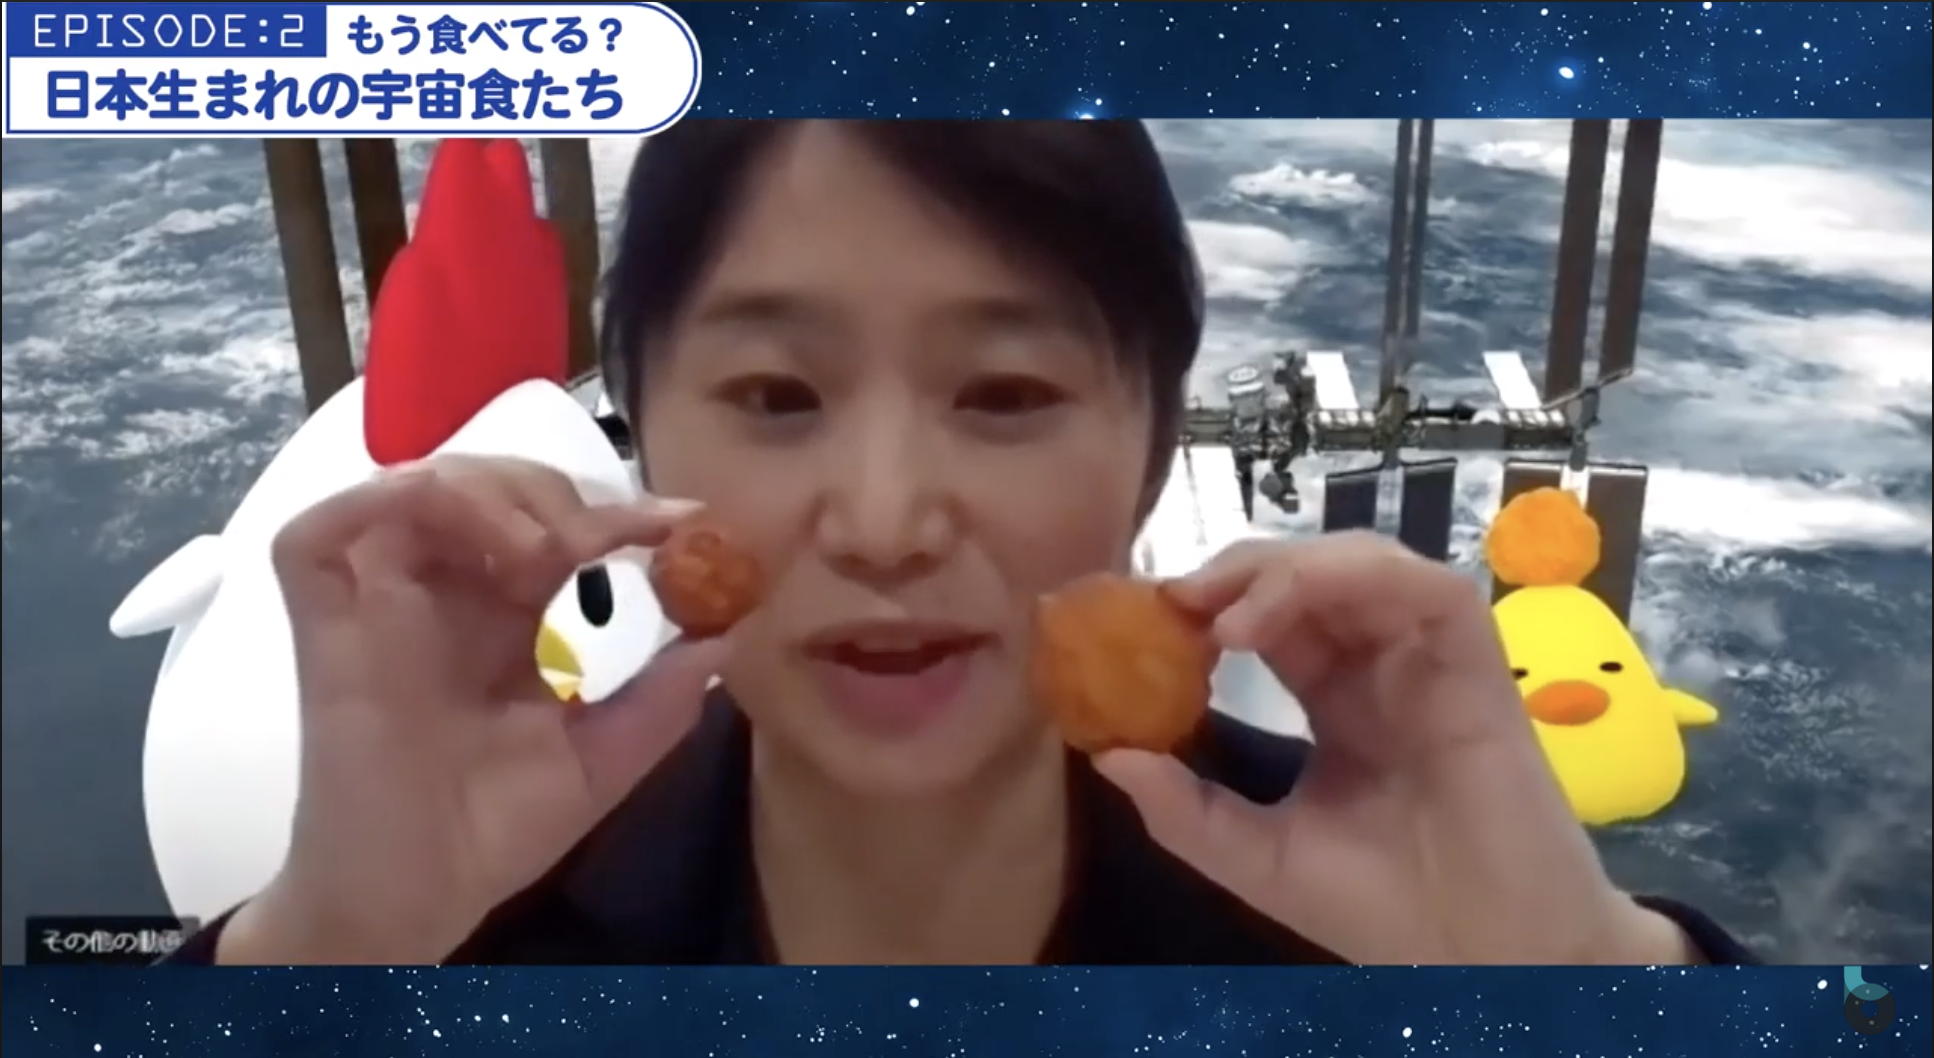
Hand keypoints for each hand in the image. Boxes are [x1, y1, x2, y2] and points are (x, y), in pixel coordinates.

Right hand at [221, 456, 721, 963]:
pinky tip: (472, 543)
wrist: (419, 896)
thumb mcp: (604, 758)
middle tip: (606, 539)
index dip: (621, 512)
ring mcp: (377, 598)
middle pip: (494, 483)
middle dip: (562, 492)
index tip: (689, 524)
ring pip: (422, 481)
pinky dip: (398, 500)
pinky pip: (326, 525)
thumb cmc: (496, 833)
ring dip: (497, 491)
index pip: (558, 527)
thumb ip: (662, 698)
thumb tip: (728, 636)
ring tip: (548, 551)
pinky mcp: (321, 614)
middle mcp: (442, 593)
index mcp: (504, 618)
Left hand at [1095, 532, 1680, 963]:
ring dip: (1279, 570)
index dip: (1202, 605)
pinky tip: (1275, 619)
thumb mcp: (1259, 858)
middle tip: (1166, 599)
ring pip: (1358, 564)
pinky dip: (1347, 578)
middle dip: (1232, 573)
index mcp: (1335, 699)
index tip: (1133, 619)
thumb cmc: (1385, 912)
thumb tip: (1106, 756)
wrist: (1482, 960)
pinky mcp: (1478, 662)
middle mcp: (1380, 666)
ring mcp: (1429, 659)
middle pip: (1304, 577)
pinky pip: (1423, 586)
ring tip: (1214, 612)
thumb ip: (1187, 810)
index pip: (1264, 620)